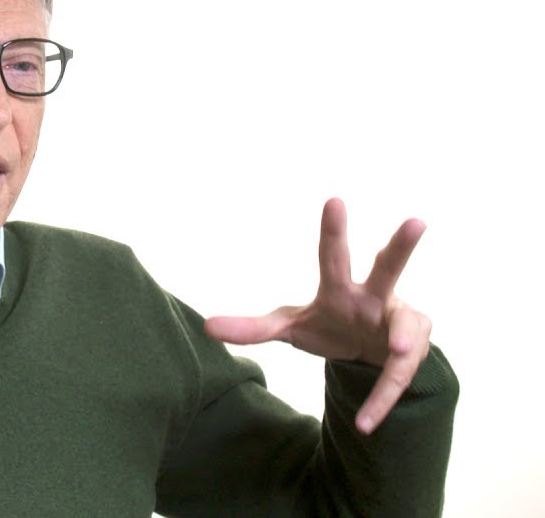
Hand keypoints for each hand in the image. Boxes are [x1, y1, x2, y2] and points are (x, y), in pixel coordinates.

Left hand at [204, 198, 432, 434]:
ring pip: (409, 323)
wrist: (369, 357)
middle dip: (402, 246)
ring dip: (405, 337)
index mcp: (340, 288)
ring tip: (399, 352)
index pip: (332, 256)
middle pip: (390, 268)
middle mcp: (374, 297)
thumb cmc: (330, 328)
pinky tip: (365, 423)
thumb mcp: (290, 327)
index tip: (334, 200)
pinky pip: (399, 376)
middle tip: (417, 220)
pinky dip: (381, 400)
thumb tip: (206, 327)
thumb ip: (252, 327)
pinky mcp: (414, 351)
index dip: (332, 230)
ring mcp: (398, 321)